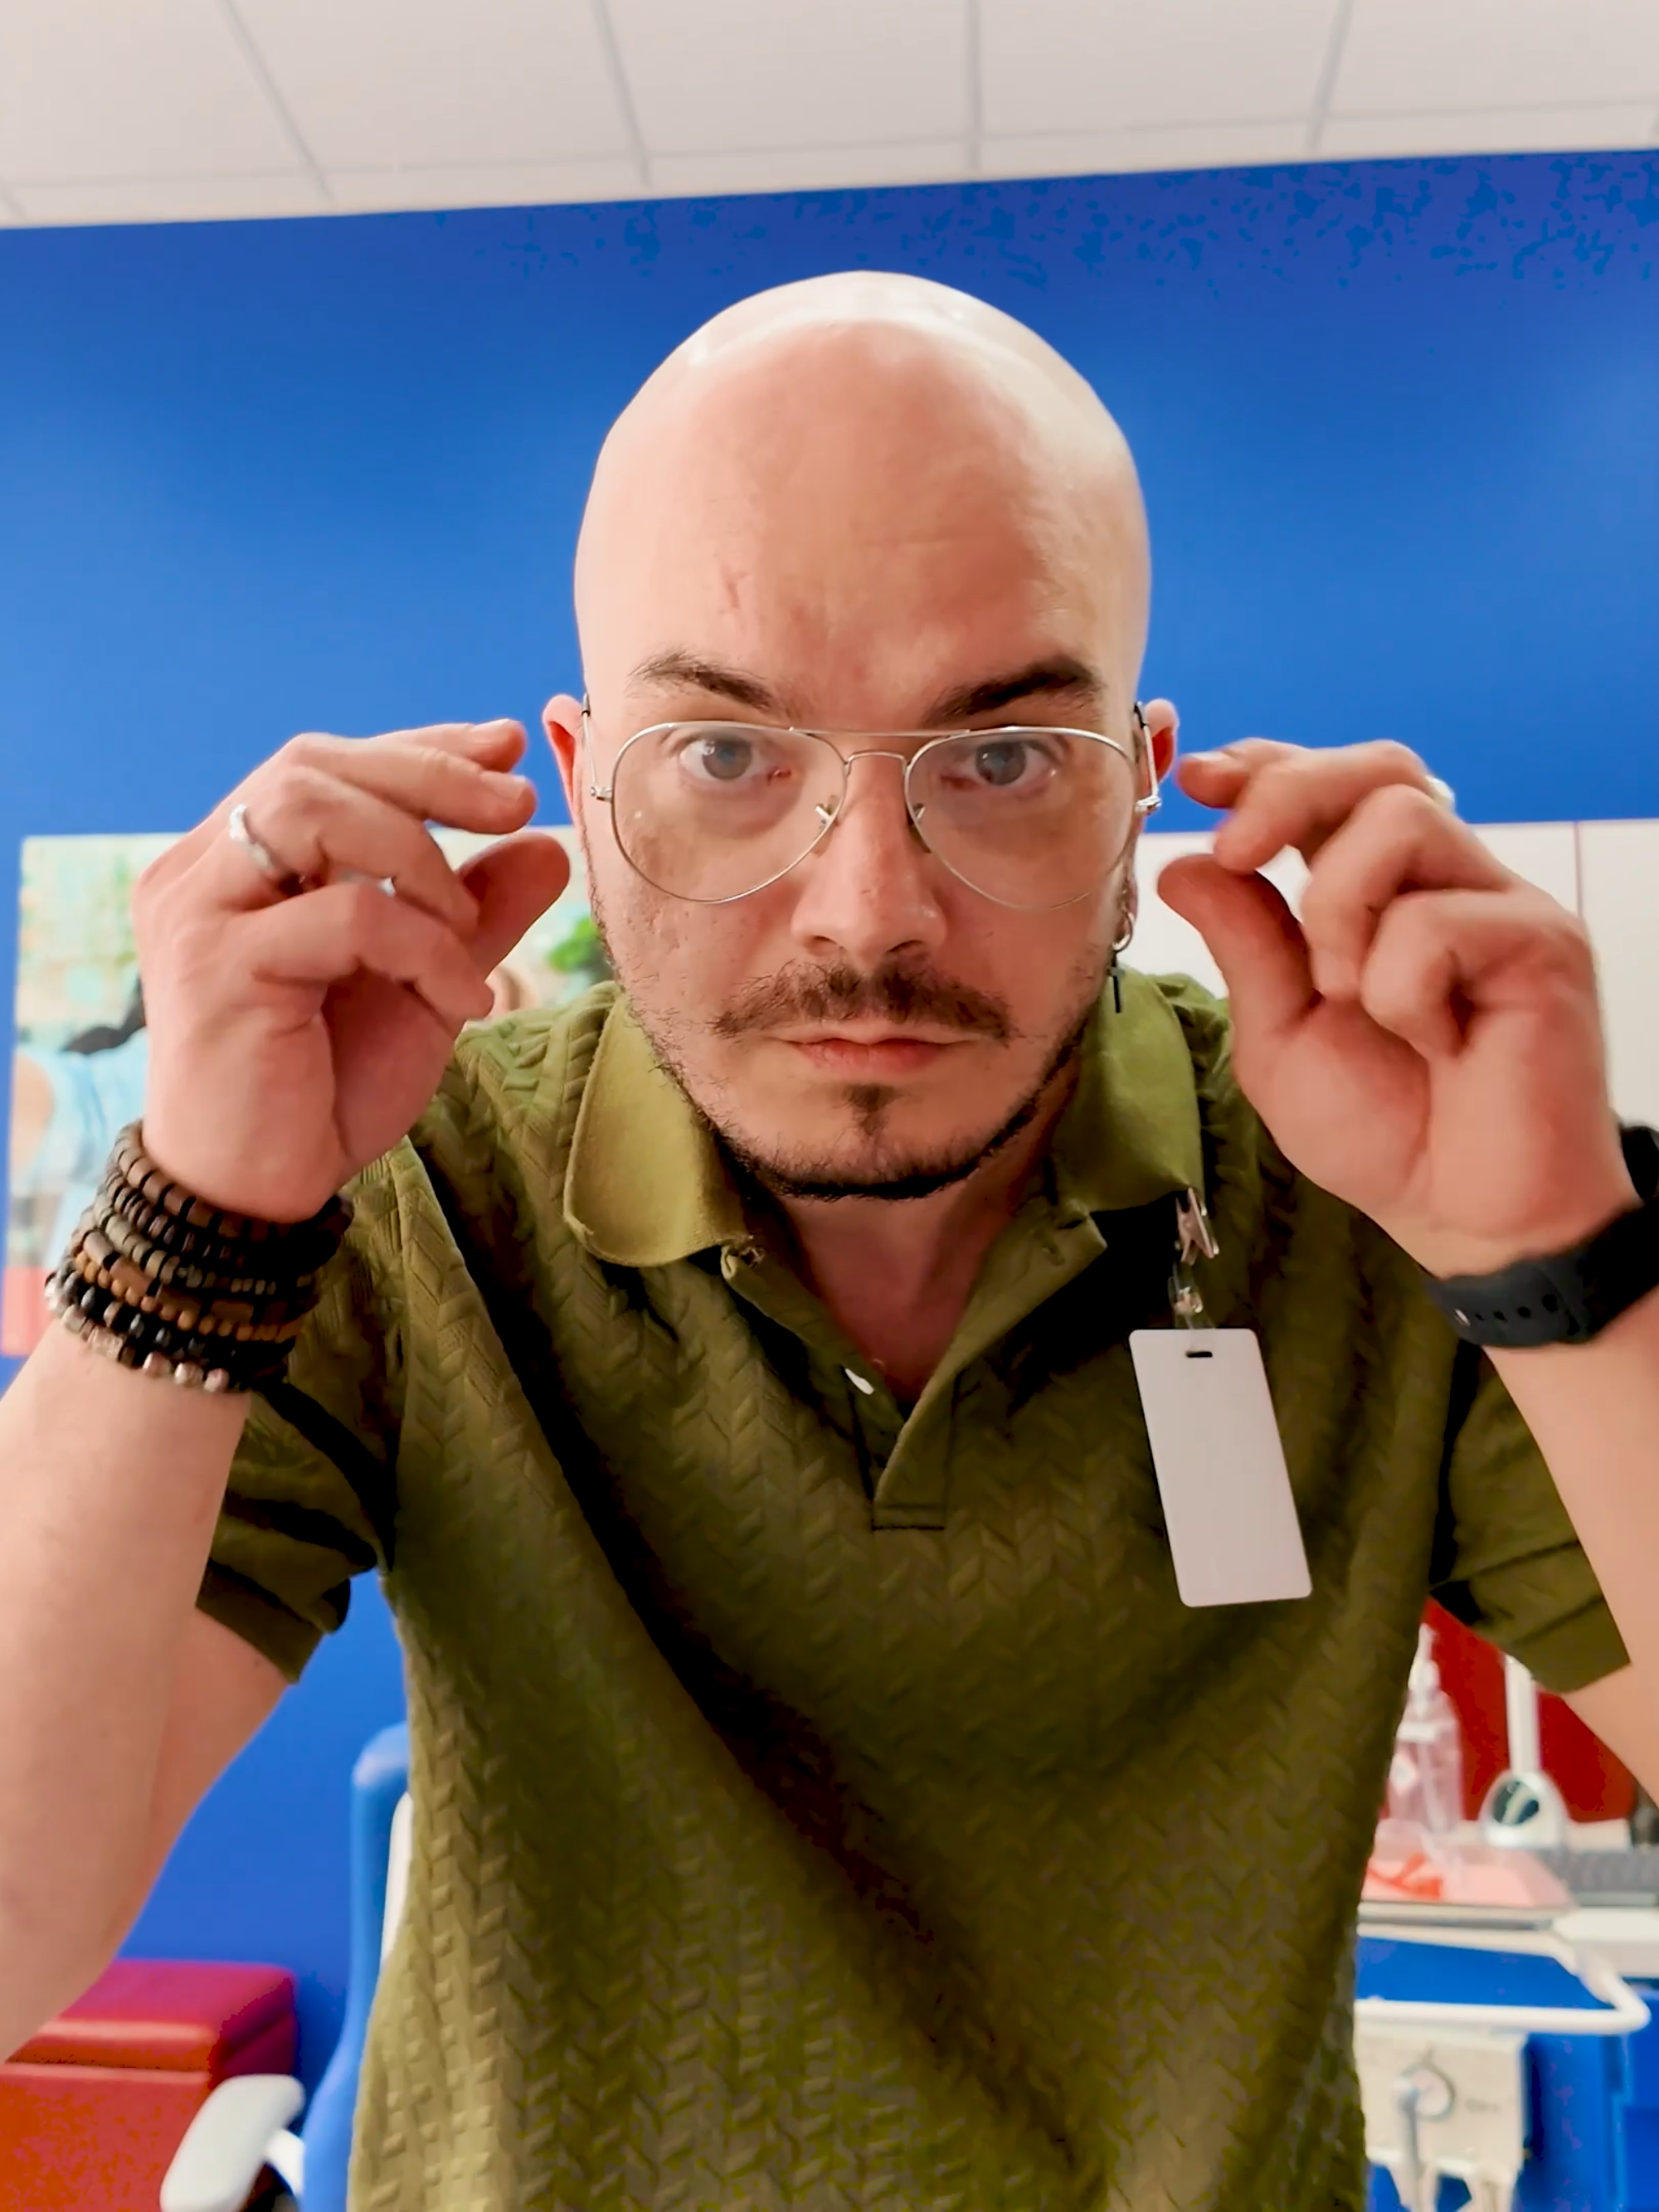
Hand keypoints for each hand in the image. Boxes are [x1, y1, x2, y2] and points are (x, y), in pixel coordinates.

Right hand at [135, 720, 569, 1220]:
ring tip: (468, 929)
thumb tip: (549, 843)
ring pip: (310, 810)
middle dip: (429, 775)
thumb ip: (475, 915)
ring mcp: (198, 914)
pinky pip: (345, 912)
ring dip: (418, 856)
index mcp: (234, 863)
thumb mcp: (424, 986)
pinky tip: (461, 999)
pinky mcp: (216, 968)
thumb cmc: (326, 1087)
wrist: (260, 1193)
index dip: (419, 748)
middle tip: (517, 804)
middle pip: (311, 766)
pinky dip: (423, 945)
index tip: (507, 747)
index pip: (323, 765)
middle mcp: (199, 872)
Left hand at [1158, 740, 1635, 1277]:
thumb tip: (1184, 864)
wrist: (1465, 1216)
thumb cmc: (1384, 1130)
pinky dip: (1400, 988)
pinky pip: (1438, 920)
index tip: (1199, 781)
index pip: (1332, 783)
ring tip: (1346, 996)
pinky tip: (1430, 1044)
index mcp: (1379, 891)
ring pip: (1402, 819)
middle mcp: (1444, 880)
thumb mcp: (1279, 1035)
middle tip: (1238, 851)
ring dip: (1339, 909)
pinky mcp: (1543, 941)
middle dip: (1290, 791)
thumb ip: (1244, 945)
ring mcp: (1498, 903)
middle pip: (1378, 767)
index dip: (1265, 766)